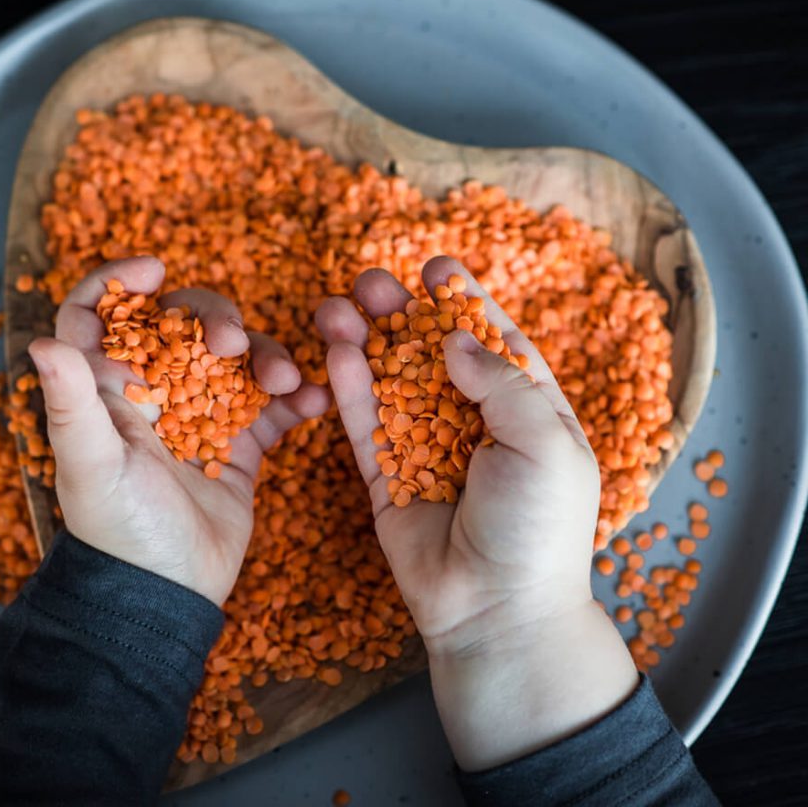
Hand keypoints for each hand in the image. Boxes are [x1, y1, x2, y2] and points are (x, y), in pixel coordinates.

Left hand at [29, 257, 329, 605]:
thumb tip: (42, 342)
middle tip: (234, 344)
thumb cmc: (120, 531)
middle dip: (214, 319)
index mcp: (110, 391)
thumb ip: (73, 405)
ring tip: (285, 382)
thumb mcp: (93, 467)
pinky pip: (273, 408)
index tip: (155, 268)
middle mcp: (155, 395)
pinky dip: (297, 399)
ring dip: (266, 357)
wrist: (168, 594)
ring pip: (237, 359)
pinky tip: (314, 403)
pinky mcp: (240, 447)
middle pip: (184, 325)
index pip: (98, 318)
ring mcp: (201, 418)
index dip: (119, 283)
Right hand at [315, 255, 635, 769]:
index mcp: (527, 411)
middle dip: (402, 313)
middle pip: (432, 353)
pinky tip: (335, 350)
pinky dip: (349, 387)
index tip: (438, 266)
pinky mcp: (386, 476)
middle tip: (373, 282)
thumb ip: (501, 384)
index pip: (495, 342)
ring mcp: (426, 447)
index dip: (465, 303)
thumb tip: (454, 340)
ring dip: (365, 341)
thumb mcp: (543, 444)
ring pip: (390, 382)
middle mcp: (473, 423)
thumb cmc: (538, 528)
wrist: (496, 611)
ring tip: (338, 305)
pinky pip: (364, 424)